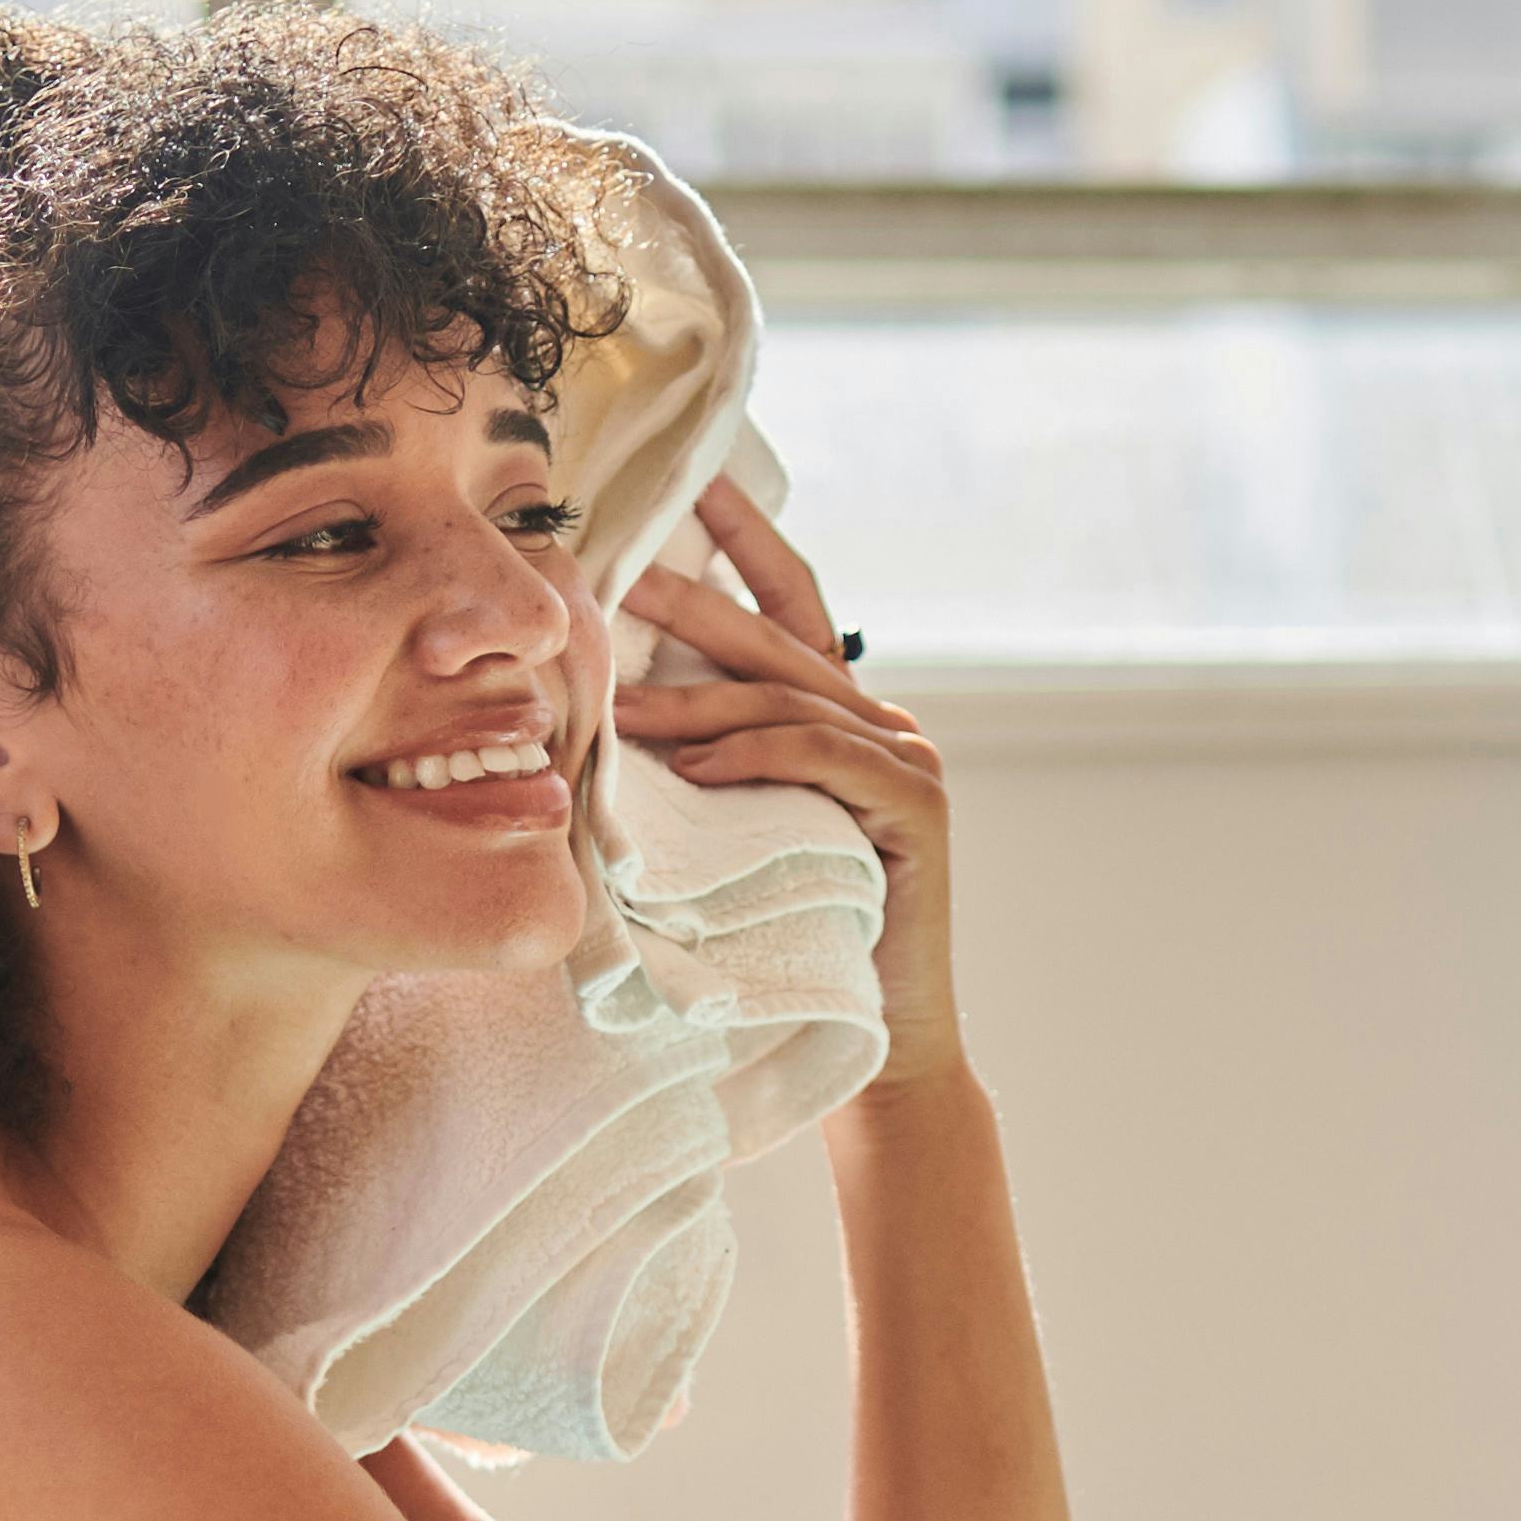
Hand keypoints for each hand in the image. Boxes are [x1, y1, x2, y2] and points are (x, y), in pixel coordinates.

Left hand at [612, 474, 964, 1097]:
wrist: (874, 1037)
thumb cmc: (790, 943)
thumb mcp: (731, 834)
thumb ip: (702, 766)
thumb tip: (604, 711)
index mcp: (839, 718)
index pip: (788, 604)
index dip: (745, 538)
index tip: (692, 483)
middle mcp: (882, 723)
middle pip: (775, 641)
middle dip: (696, 597)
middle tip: (620, 565)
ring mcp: (908, 759)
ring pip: (786, 703)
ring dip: (694, 702)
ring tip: (617, 704)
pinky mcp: (917, 806)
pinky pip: (821, 759)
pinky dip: (753, 757)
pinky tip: (693, 768)